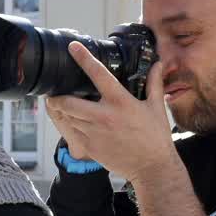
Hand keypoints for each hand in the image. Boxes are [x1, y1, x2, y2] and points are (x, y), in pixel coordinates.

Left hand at [45, 43, 174, 181]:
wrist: (151, 167)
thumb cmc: (155, 136)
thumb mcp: (156, 107)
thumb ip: (154, 83)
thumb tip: (159, 64)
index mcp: (120, 102)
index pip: (99, 75)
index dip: (84, 59)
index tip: (72, 48)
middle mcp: (103, 116)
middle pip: (68, 101)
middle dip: (58, 96)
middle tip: (56, 92)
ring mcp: (94, 132)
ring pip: (67, 117)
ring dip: (64, 111)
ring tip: (66, 106)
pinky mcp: (89, 146)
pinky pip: (71, 132)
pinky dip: (71, 125)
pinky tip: (76, 123)